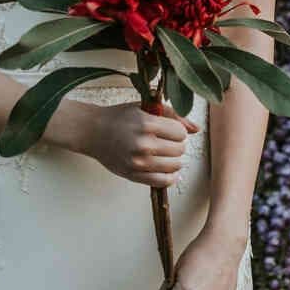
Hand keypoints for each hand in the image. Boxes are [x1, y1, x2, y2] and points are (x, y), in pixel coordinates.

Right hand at [85, 100, 199, 187]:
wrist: (93, 132)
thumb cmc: (120, 117)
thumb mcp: (145, 108)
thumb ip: (172, 115)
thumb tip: (196, 129)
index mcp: (146, 124)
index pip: (181, 133)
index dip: (178, 131)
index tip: (170, 130)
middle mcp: (143, 144)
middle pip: (179, 150)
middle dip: (177, 145)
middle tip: (166, 141)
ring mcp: (138, 162)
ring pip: (174, 166)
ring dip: (174, 160)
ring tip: (165, 154)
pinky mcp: (133, 175)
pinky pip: (163, 181)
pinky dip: (170, 177)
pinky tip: (167, 169)